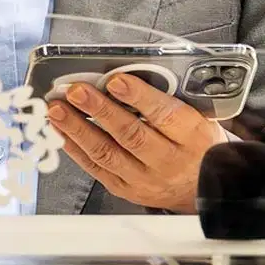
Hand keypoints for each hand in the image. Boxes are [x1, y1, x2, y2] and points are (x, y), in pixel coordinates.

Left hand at [50, 72, 230, 211]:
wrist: (206, 188)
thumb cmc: (199, 146)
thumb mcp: (201, 118)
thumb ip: (171, 99)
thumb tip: (130, 75)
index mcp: (192, 136)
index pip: (165, 115)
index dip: (139, 97)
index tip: (116, 80)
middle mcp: (169, 160)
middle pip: (131, 135)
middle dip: (99, 110)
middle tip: (76, 91)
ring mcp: (145, 179)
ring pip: (107, 153)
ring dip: (78, 129)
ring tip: (57, 110)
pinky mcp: (126, 189)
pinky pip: (96, 168)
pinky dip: (75, 148)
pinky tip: (60, 131)